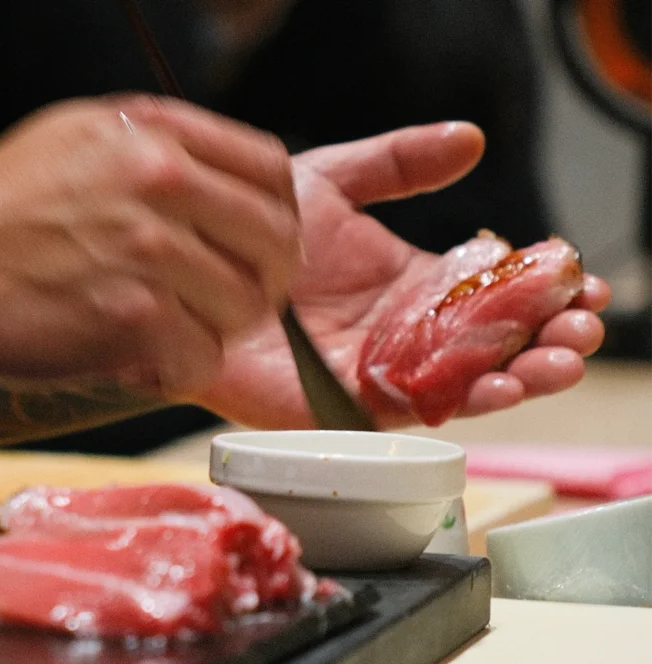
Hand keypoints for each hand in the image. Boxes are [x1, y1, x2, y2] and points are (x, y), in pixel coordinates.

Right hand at [0, 95, 299, 393]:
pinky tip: (143, 358)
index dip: (277, 217)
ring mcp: (150, 251)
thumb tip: (217, 185)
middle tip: (228, 303)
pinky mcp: (133, 318)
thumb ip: (158, 150)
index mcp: (156, 135)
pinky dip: (179, 368)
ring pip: (245, 307)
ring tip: (169, 331)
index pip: (272, 171)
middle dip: (262, 282)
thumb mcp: (80, 137)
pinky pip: (202, 357)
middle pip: (275, 243)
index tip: (259, 246)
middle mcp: (162, 182)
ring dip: (215, 330)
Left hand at [190, 122, 609, 428]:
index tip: (580, 278)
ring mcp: (383, 370)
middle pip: (496, 342)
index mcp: (410, 283)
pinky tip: (502, 385)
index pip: (495, 291)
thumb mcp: (329, 182)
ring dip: (527, 373)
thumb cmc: (249, 234)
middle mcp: (406, 332)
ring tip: (562, 356)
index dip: (543, 286)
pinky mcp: (351, 406)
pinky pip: (419, 410)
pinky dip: (468, 402)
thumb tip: (470, 139)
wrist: (193, 272)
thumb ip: (396, 163)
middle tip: (583, 323)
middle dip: (550, 335)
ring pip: (472, 381)